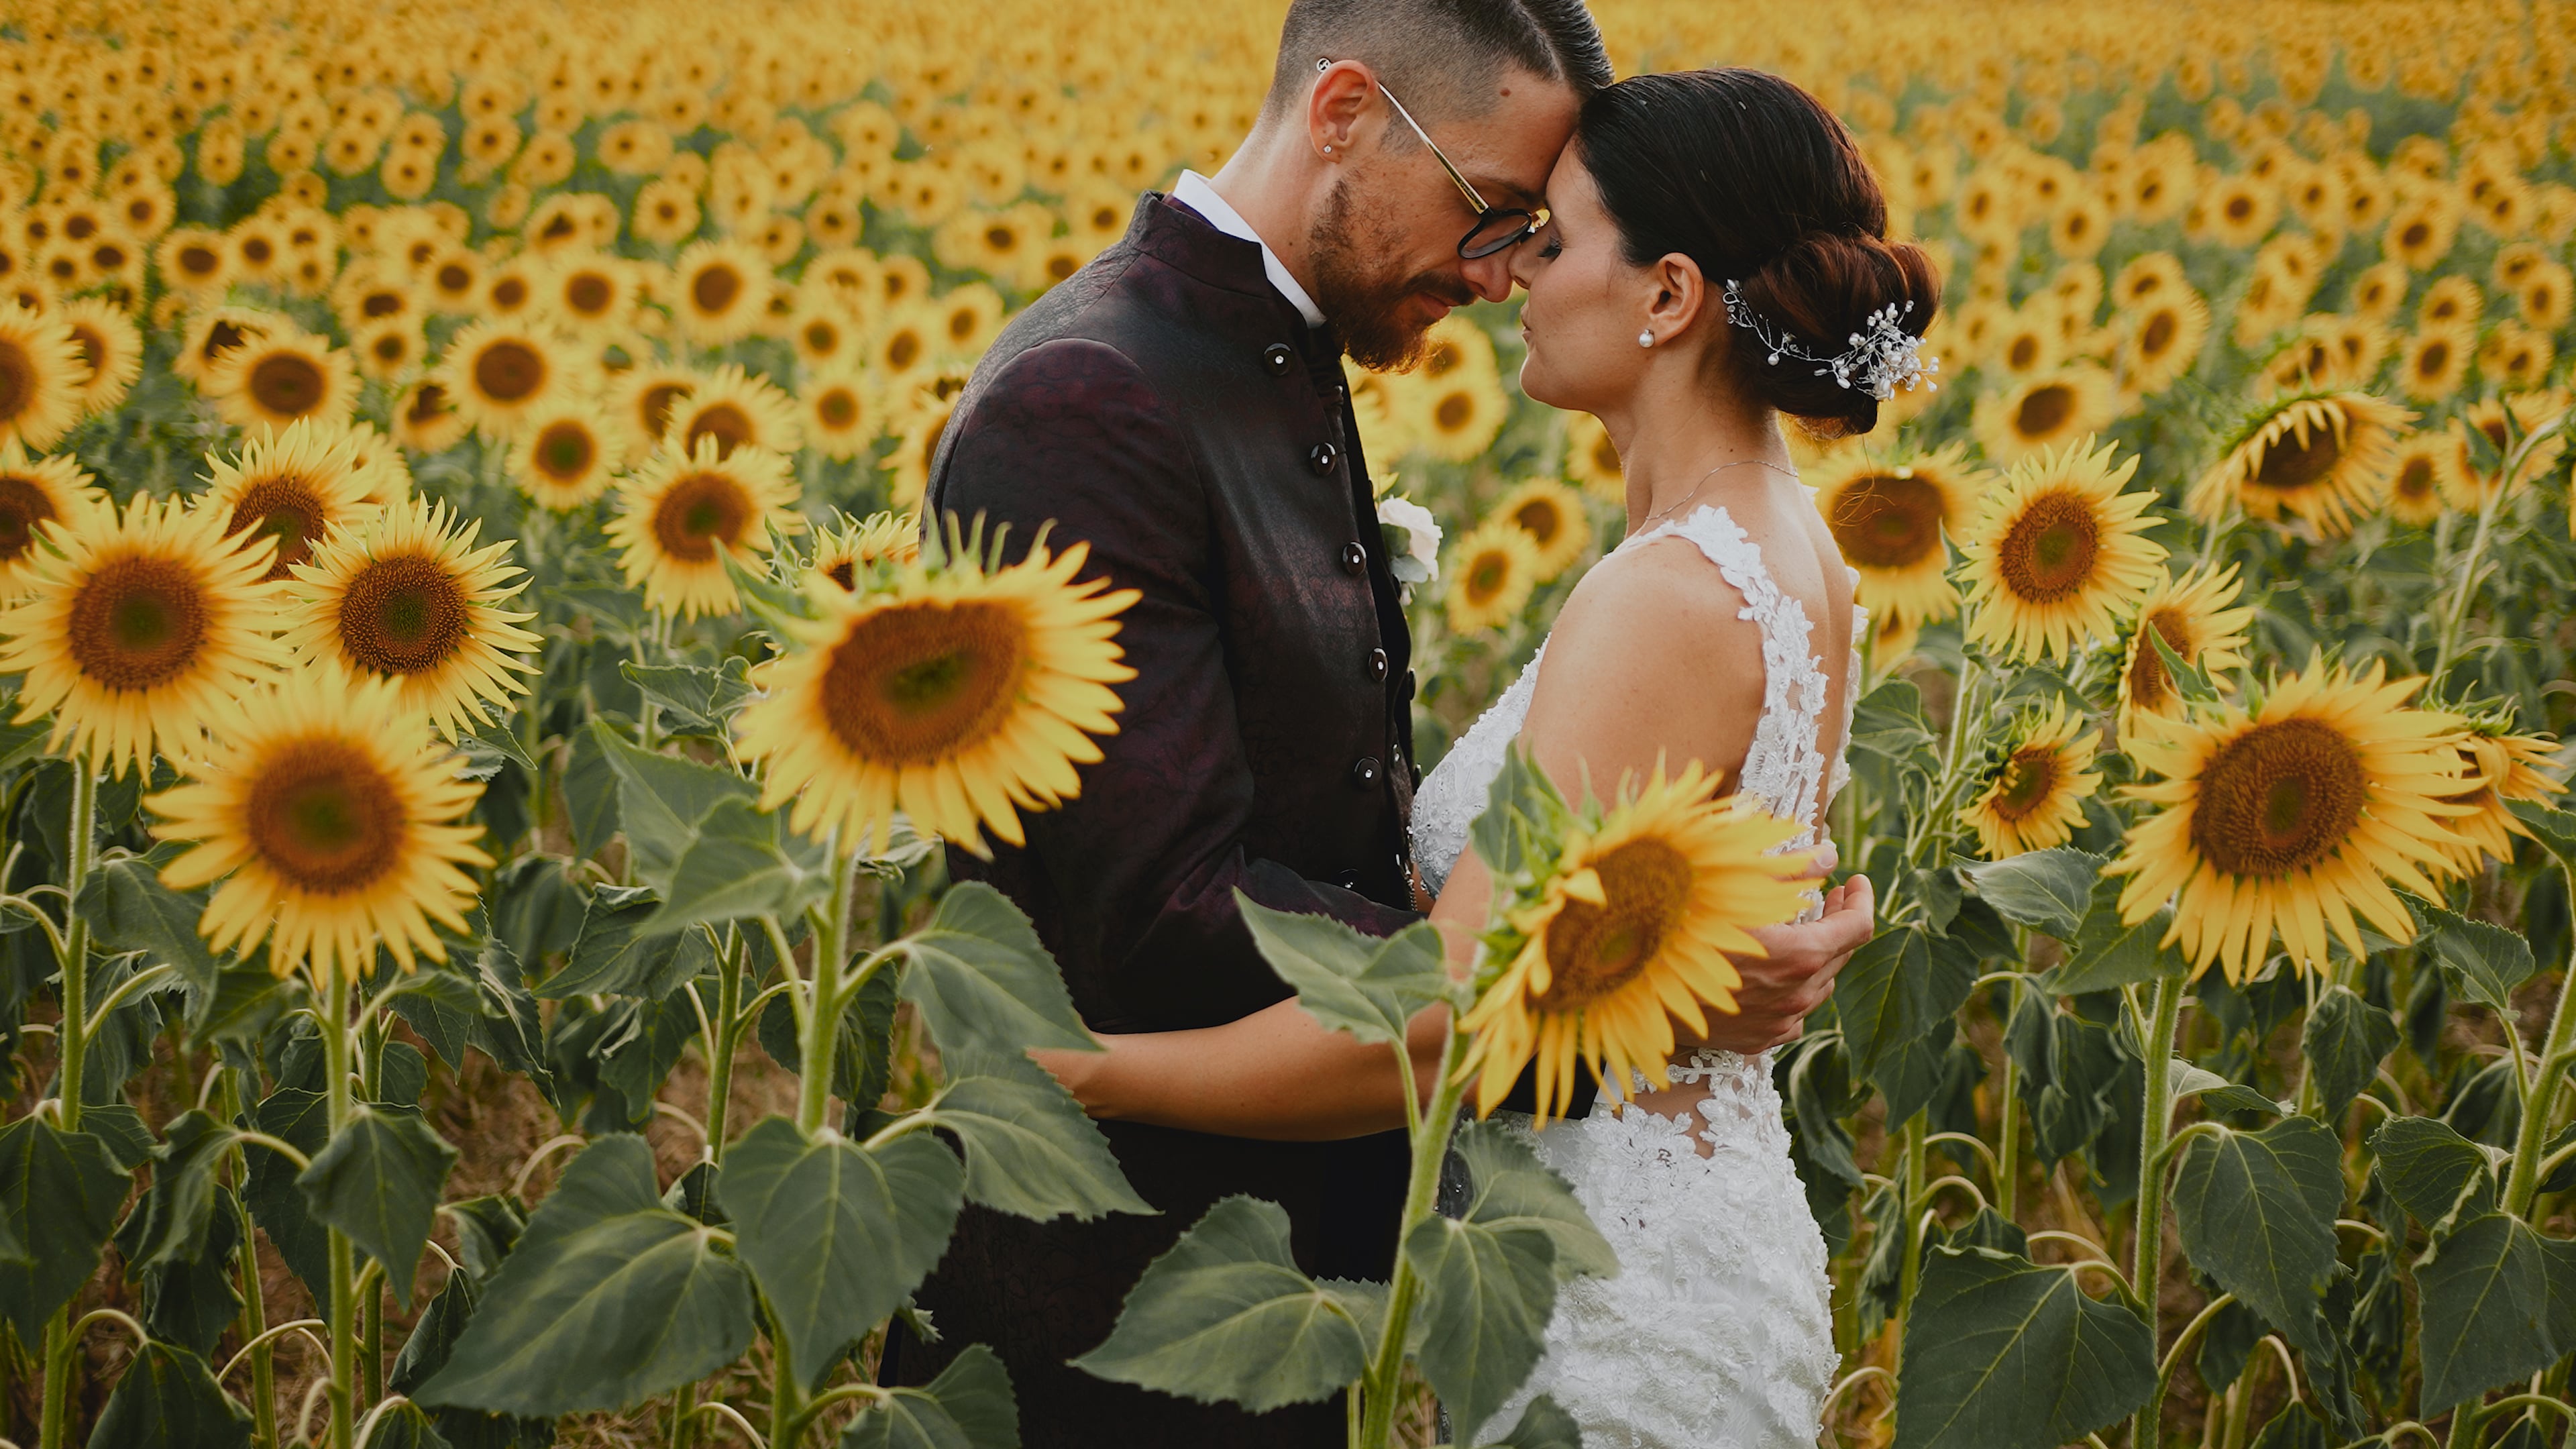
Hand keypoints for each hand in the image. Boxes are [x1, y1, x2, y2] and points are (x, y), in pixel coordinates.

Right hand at [1683, 870, 1874, 1053]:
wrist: (1629, 984)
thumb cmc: (1679, 926)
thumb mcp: (1736, 888)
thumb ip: (1791, 873)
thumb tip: (1829, 855)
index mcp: (1801, 955)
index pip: (1857, 927)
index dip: (1861, 899)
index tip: (1855, 880)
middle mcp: (1797, 995)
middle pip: (1839, 955)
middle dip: (1837, 922)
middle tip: (1828, 895)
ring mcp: (1777, 1023)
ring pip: (1817, 987)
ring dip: (1815, 956)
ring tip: (1798, 929)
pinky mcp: (1757, 1040)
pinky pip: (1791, 1014)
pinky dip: (1790, 989)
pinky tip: (1771, 972)